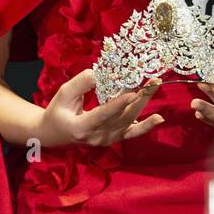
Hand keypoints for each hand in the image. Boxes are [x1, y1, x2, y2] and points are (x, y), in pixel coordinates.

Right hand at [39, 69, 163, 147]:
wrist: (55, 133)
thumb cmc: (58, 110)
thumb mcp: (63, 93)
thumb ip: (81, 83)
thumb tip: (100, 73)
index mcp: (81, 127)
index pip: (103, 115)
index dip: (118, 104)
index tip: (133, 92)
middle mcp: (97, 137)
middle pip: (122, 117)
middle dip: (139, 98)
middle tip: (152, 81)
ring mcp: (107, 140)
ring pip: (130, 121)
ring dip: (144, 103)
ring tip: (154, 86)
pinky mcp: (113, 139)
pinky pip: (132, 133)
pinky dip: (146, 126)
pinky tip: (159, 118)